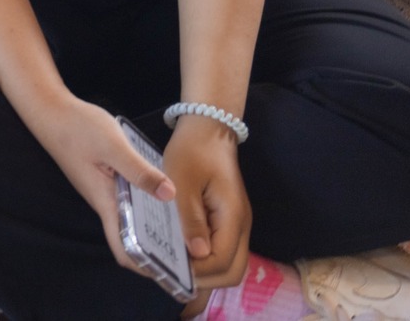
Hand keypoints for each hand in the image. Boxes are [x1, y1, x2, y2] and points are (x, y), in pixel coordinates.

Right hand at [22, 95, 178, 276]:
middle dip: (160, 250)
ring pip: (133, 219)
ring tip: (187, 226)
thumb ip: (139, 170)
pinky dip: (149, 206)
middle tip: (192, 250)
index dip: (147, 266)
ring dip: (156, 227)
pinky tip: (167, 196)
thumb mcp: (113, 145)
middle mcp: (105, 202)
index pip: (125, 248)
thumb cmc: (78, 128)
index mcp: (106, 200)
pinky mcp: (106, 179)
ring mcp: (105, 191)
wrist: (50, 110)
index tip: (174, 271)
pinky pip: (131, 201)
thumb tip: (169, 194)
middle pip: (132, 239)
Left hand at [164, 116, 250, 291]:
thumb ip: (190, 218)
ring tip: (174, 266)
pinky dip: (204, 258)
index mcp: (232, 218)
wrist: (207, 129)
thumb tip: (197, 254)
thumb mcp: (182, 181)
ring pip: (229, 263)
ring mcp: (236, 225)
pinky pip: (221, 249)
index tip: (169, 269)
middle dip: (204, 279)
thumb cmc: (192, 151)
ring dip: (205, 271)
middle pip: (232, 270)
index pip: (222, 261)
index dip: (198, 271)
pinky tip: (180, 252)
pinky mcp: (227, 221)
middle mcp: (240, 227)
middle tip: (172, 274)